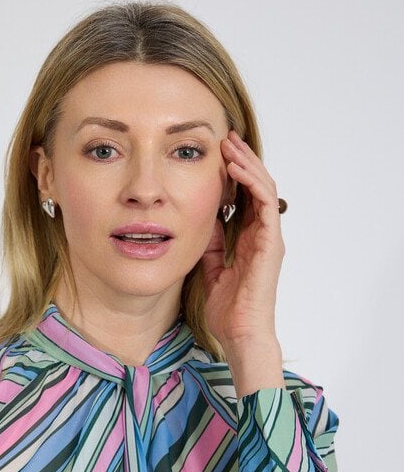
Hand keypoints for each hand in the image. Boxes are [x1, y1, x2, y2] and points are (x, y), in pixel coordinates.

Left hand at [200, 129, 284, 350]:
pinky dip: (251, 182)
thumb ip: (210, 243)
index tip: (215, 155)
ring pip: (263, 188)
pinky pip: (264, 203)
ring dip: (247, 163)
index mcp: (249, 239)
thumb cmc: (227, 309)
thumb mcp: (209, 267)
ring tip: (229, 144)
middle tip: (224, 139)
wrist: (240, 333)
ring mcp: (269, 237)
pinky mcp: (271, 242)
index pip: (243, 197)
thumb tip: (201, 219)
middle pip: (255, 187)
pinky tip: (235, 167)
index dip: (232, 174)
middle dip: (241, 160)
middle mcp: (262, 234)